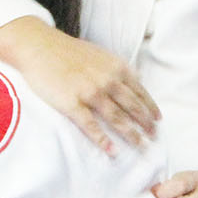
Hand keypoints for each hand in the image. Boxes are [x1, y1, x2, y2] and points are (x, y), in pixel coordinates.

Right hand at [0, 16, 157, 154]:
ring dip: (131, 135)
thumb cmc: (68, 51)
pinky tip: (112, 151)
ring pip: (117, 118)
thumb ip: (119, 67)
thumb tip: (138, 76)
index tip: (157, 121)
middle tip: (154, 138)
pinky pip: (91, 126)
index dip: (151, 108)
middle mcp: (108, 81)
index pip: (140, 92)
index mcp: (116, 68)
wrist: (39, 47)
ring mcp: (90, 93)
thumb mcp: (101, 54)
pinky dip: (103, 140)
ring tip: (141, 147)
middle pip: (133, 108)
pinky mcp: (72, 104)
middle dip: (146, 125)